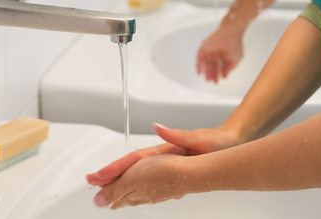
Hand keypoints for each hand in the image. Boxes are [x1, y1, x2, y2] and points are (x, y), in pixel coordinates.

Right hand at [87, 123, 242, 208]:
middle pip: (130, 167)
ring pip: (136, 174)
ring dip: (119, 181)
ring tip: (102, 190)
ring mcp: (165, 163)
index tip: (99, 175)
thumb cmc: (216, 141)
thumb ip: (177, 134)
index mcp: (164, 149)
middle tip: (91, 183)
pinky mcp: (171, 170)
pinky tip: (130, 193)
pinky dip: (135, 186)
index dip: (115, 168)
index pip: (134, 160)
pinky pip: (147, 180)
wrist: (229, 143)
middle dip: (109, 175)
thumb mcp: (198, 138)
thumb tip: (157, 127)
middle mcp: (161, 156)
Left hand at [196, 26, 242, 82]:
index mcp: (224, 55)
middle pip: (213, 66)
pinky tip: (200, 72)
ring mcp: (210, 50)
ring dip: (207, 72)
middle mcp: (216, 53)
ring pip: (206, 63)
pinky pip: (199, 58)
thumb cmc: (235, 42)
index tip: (218, 80)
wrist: (231, 32)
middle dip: (213, 74)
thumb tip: (225, 76)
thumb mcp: (235, 58)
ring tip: (208, 79)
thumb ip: (230, 68)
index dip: (219, 74)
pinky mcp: (204, 47)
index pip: (220, 67)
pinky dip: (199, 65)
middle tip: (213, 81)